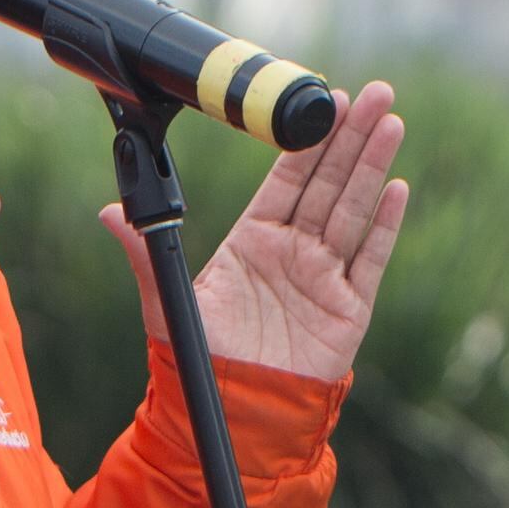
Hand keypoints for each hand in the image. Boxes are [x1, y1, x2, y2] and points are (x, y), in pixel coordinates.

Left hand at [105, 81, 408, 382]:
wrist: (236, 416)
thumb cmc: (201, 360)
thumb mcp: (170, 302)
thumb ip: (145, 255)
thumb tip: (110, 213)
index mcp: (253, 239)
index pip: (286, 177)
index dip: (305, 140)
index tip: (323, 100)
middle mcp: (293, 250)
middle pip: (327, 181)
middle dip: (350, 136)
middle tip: (374, 91)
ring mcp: (325, 276)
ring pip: (354, 208)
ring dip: (373, 165)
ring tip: (390, 121)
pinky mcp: (349, 307)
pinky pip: (372, 258)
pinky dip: (387, 224)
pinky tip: (398, 188)